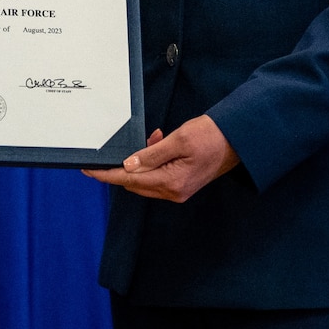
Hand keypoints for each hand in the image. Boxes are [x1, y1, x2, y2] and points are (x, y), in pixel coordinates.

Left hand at [83, 116, 237, 202]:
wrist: (238, 140)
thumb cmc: (212, 137)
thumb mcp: (179, 140)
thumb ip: (152, 154)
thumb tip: (129, 165)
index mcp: (171, 182)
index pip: (130, 180)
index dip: (107, 175)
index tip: (90, 171)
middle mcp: (174, 191)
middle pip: (135, 183)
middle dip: (123, 166)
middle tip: (117, 148)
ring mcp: (179, 190)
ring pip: (146, 179)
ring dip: (141, 162)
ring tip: (153, 139)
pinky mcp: (183, 184)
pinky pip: (158, 176)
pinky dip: (153, 162)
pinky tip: (159, 143)